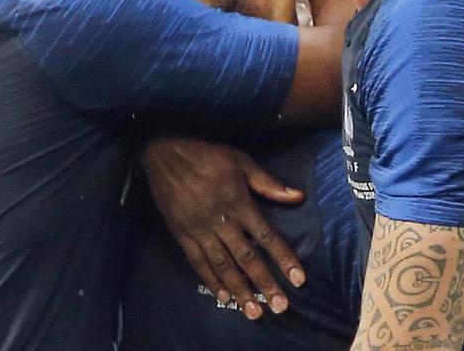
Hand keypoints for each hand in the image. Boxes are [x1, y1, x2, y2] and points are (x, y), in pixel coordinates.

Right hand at [140, 137, 305, 319]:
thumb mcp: (241, 161)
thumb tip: (299, 196)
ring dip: (240, 290)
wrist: (164, 152)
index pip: (266, 236)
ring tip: (254, 311)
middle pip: (247, 258)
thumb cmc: (207, 154)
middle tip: (280, 306)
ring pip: (223, 265)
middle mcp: (221, 220)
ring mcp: (200, 229)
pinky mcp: (182, 234)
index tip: (298, 279)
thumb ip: (268, 183)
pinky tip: (223, 296)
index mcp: (239, 202)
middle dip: (265, 283)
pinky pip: (198, 262)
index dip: (284, 258)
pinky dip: (211, 280)